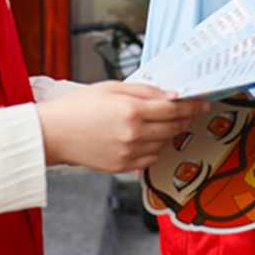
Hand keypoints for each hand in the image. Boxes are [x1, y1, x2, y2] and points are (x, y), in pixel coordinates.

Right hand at [35, 80, 205, 171]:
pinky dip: (153, 148)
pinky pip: (150, 158)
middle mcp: (134, 133)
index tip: (202, 103)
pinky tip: (144, 138)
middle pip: (174, 127)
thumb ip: (145, 91)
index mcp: (132, 110)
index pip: (174, 108)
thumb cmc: (78, 107)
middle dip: (184, 118)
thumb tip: (173, 95)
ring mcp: (129, 153)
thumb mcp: (112, 88)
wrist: (52, 134)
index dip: (192, 105)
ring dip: (168, 133)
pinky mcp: (123, 166)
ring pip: (164, 144)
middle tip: (188, 111)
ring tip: (158, 123)